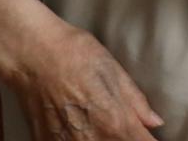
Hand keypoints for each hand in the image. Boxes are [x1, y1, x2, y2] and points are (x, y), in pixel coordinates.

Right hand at [0, 21, 162, 139]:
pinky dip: (78, 138)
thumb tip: (155, 122)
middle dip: (125, 138)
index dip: (148, 140)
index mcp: (115, 122)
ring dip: (101, 139)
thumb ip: (136, 103)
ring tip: (97, 121)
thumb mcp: (114, 72)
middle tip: (123, 125)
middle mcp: (91, 140)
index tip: (148, 134)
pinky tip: (79, 128)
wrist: (32, 55)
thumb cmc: (76, 55)